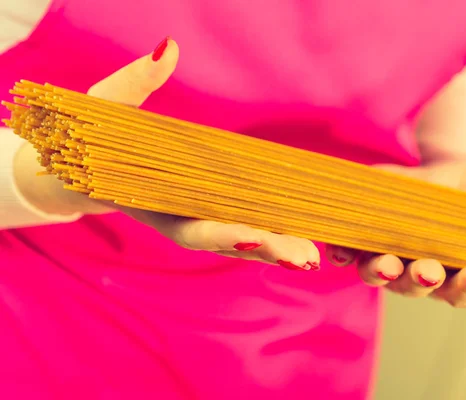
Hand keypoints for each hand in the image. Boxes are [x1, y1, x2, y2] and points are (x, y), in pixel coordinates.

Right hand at [12, 38, 319, 268]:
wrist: (100, 162)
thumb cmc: (103, 135)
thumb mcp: (110, 105)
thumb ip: (137, 82)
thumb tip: (168, 49)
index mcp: (154, 205)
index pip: (190, 227)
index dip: (220, 233)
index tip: (253, 236)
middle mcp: (180, 220)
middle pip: (225, 242)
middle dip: (264, 250)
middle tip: (302, 258)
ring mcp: (198, 220)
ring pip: (239, 242)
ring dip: (276, 250)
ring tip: (311, 257)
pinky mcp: (213, 212)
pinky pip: (245, 227)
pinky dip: (272, 237)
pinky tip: (303, 243)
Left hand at [325, 123, 465, 307]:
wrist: (426, 184)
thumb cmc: (460, 193)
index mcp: (453, 269)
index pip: (463, 290)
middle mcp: (416, 273)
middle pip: (418, 288)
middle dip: (423, 280)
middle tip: (429, 271)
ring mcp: (384, 260)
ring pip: (379, 275)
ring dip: (381, 272)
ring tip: (388, 264)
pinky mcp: (358, 242)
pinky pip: (346, 254)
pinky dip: (342, 253)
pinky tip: (340, 251)